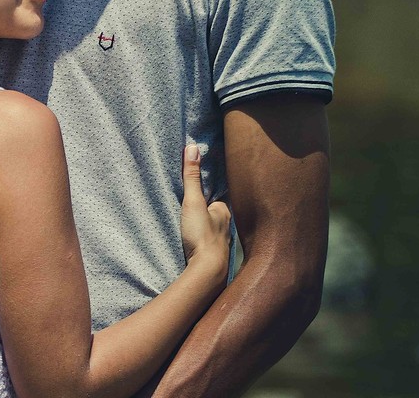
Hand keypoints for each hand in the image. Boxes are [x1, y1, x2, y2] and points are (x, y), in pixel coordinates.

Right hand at [180, 144, 231, 281]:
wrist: (208, 271)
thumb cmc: (202, 235)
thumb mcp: (193, 202)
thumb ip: (191, 177)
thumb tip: (193, 147)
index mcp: (225, 210)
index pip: (218, 194)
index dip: (210, 189)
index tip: (202, 183)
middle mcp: (227, 225)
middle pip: (216, 211)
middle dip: (209, 208)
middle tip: (196, 202)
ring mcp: (221, 241)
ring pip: (214, 227)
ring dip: (208, 224)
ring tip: (196, 220)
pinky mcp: (213, 254)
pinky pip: (209, 241)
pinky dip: (205, 238)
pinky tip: (199, 240)